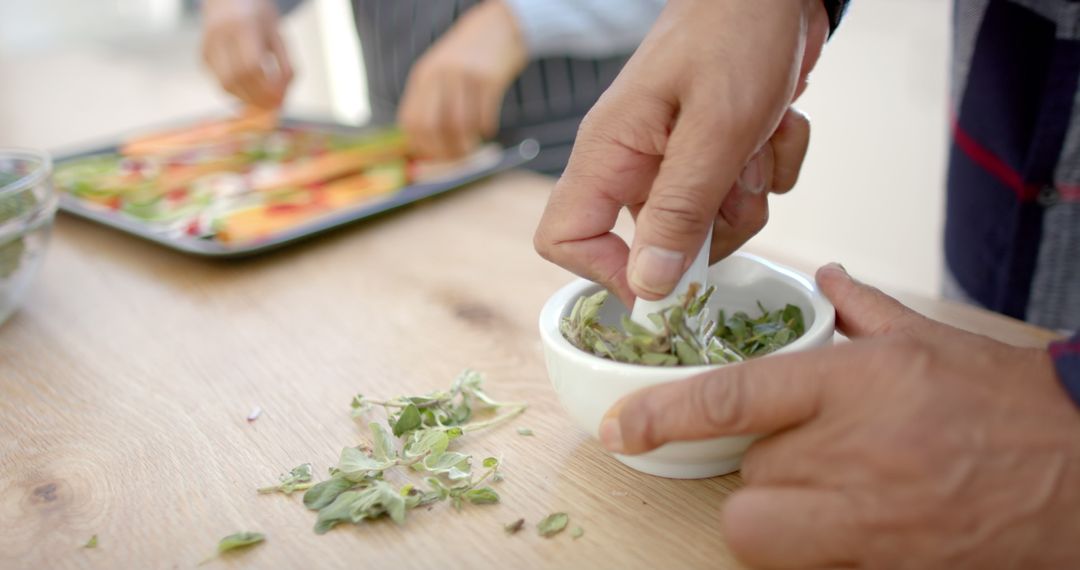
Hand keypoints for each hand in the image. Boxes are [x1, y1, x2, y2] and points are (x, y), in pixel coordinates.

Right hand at [201, 0, 293, 108]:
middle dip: (257, 99)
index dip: (266, 88)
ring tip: (265, 103)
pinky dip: (238, 93)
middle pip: (235, 79)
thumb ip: (285, 65)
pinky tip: (252, 92)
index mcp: (242, 26)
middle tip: (274, 107)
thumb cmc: (258, 15)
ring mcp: (208, 46)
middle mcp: (220, 36)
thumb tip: (283, 98)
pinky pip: (221, 83)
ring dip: (247, 100)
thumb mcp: (278, 34)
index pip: (251, 66)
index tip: (281, 100)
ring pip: (225, 86)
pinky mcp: (203, 56)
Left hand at [397, 0, 527, 158]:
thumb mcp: (440, 71)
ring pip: (459, 126)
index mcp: (423, 76)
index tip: (435, 156)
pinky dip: (486, 130)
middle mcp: (439, 76)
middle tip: (457, 156)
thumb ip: (430, 100)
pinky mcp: (488, 80)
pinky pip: (484, 118)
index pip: (411, 122)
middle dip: (445, 151)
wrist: (498, 27)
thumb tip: (426, 144)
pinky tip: (488, 129)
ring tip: (474, 145)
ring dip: (467, 144)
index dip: (421, 146)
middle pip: (433, 128)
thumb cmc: (468, 57)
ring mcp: (463, 77)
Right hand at [533, 0, 826, 306]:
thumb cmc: (736, 31)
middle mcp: (632, 163)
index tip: (669, 281)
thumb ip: (680, 211)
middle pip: (656, 245)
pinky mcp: (712, 157)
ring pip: (708, 227)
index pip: (564, 238)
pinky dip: (771, 168)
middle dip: (712, 227)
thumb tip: (649, 286)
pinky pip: (744, 198)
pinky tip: (775, 125)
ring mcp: (672, 161)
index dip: (609, 272)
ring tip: (760, 137)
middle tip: (740, 179)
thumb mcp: (715, 129)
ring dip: (750, 192)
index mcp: (608, 153)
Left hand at [601, 264, 1079, 568]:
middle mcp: (849, 456)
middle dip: (752, 467)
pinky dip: (813, 547)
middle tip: (792, 450)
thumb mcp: (928, 339)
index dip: (662, 414)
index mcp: (852, 386)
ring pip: (761, 530)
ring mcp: (867, 522)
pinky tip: (853, 518)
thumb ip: (861, 310)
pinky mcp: (884, 567)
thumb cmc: (1007, 402)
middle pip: (743, 476)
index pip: (731, 399)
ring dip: (770, 516)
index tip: (619, 426)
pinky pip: (811, 565)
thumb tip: (822, 281)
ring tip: (816, 491)